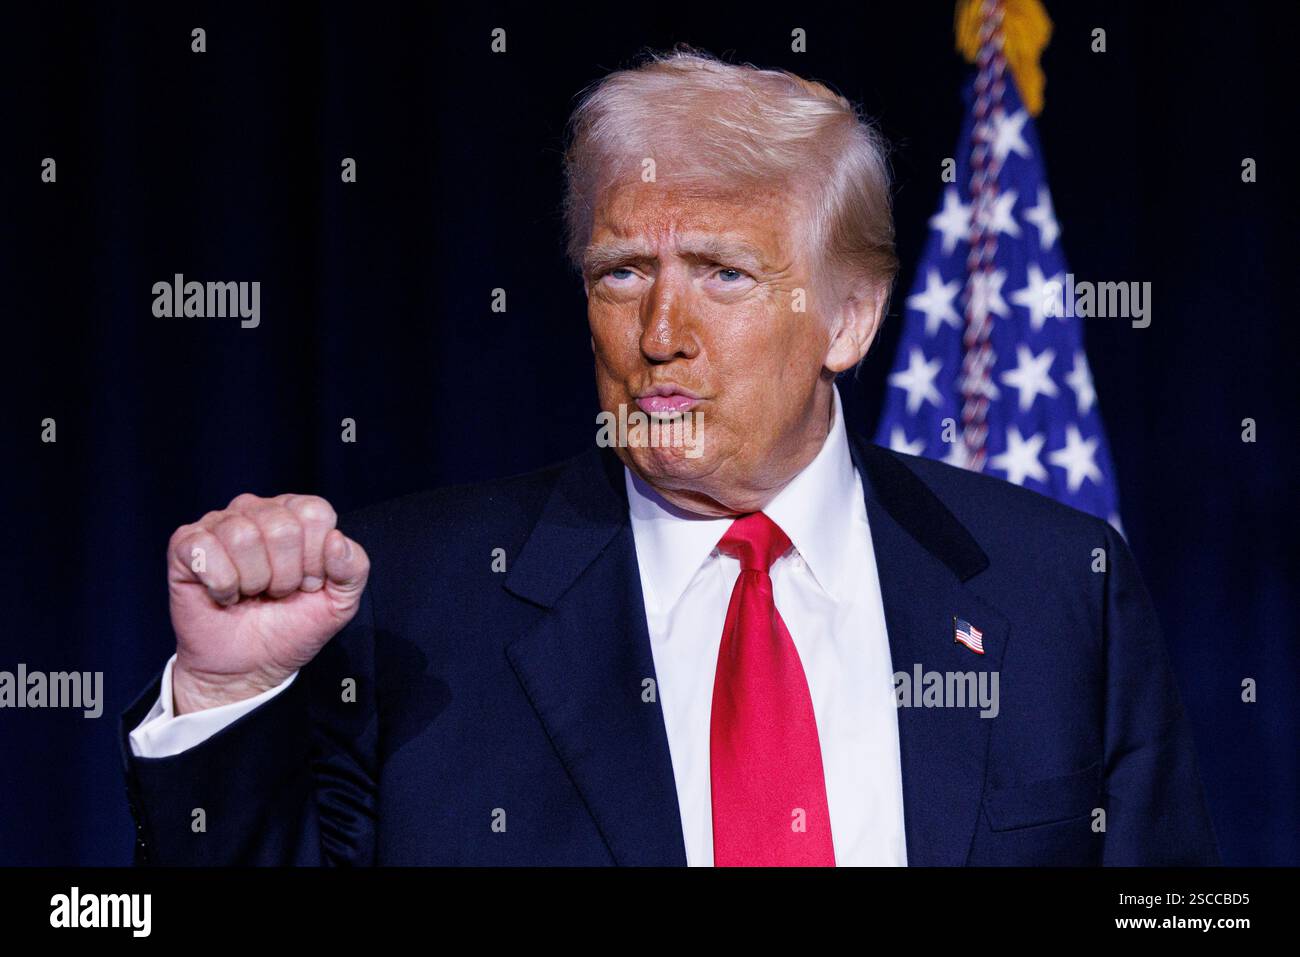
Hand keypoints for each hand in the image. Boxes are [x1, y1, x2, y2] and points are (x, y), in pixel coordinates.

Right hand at [166, 493, 369, 713]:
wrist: (248, 668)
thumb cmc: (292, 627)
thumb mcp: (339, 602)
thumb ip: (354, 568)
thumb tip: (336, 539)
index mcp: (296, 514)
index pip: (315, 512)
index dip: (316, 558)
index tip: (307, 584)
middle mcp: (257, 509)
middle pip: (282, 526)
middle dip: (286, 575)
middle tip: (276, 592)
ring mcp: (219, 524)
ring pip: (243, 536)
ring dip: (254, 581)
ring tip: (251, 593)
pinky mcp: (186, 544)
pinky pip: (206, 550)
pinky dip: (222, 584)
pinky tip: (225, 594)